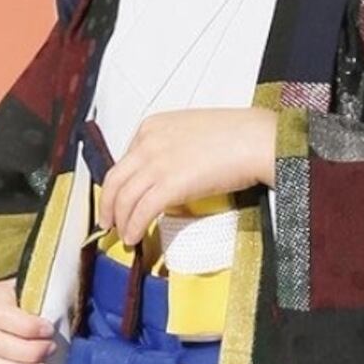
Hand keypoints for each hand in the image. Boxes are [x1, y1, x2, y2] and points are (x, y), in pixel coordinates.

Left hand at [97, 107, 277, 245]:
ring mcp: (156, 163)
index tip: (121, 198)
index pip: (124, 159)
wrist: (255, 140)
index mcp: (152, 126)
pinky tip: (134, 236)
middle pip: (115, 180)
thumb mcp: (191, 130)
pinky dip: (133, 227)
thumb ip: (171, 147)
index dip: (120, 184)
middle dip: (108, 205)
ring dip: (121, 221)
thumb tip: (166, 174)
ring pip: (124, 199)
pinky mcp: (168, 185)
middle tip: (109, 221)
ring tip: (124, 235)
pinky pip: (141, 211)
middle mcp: (148, 142)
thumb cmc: (236, 135)